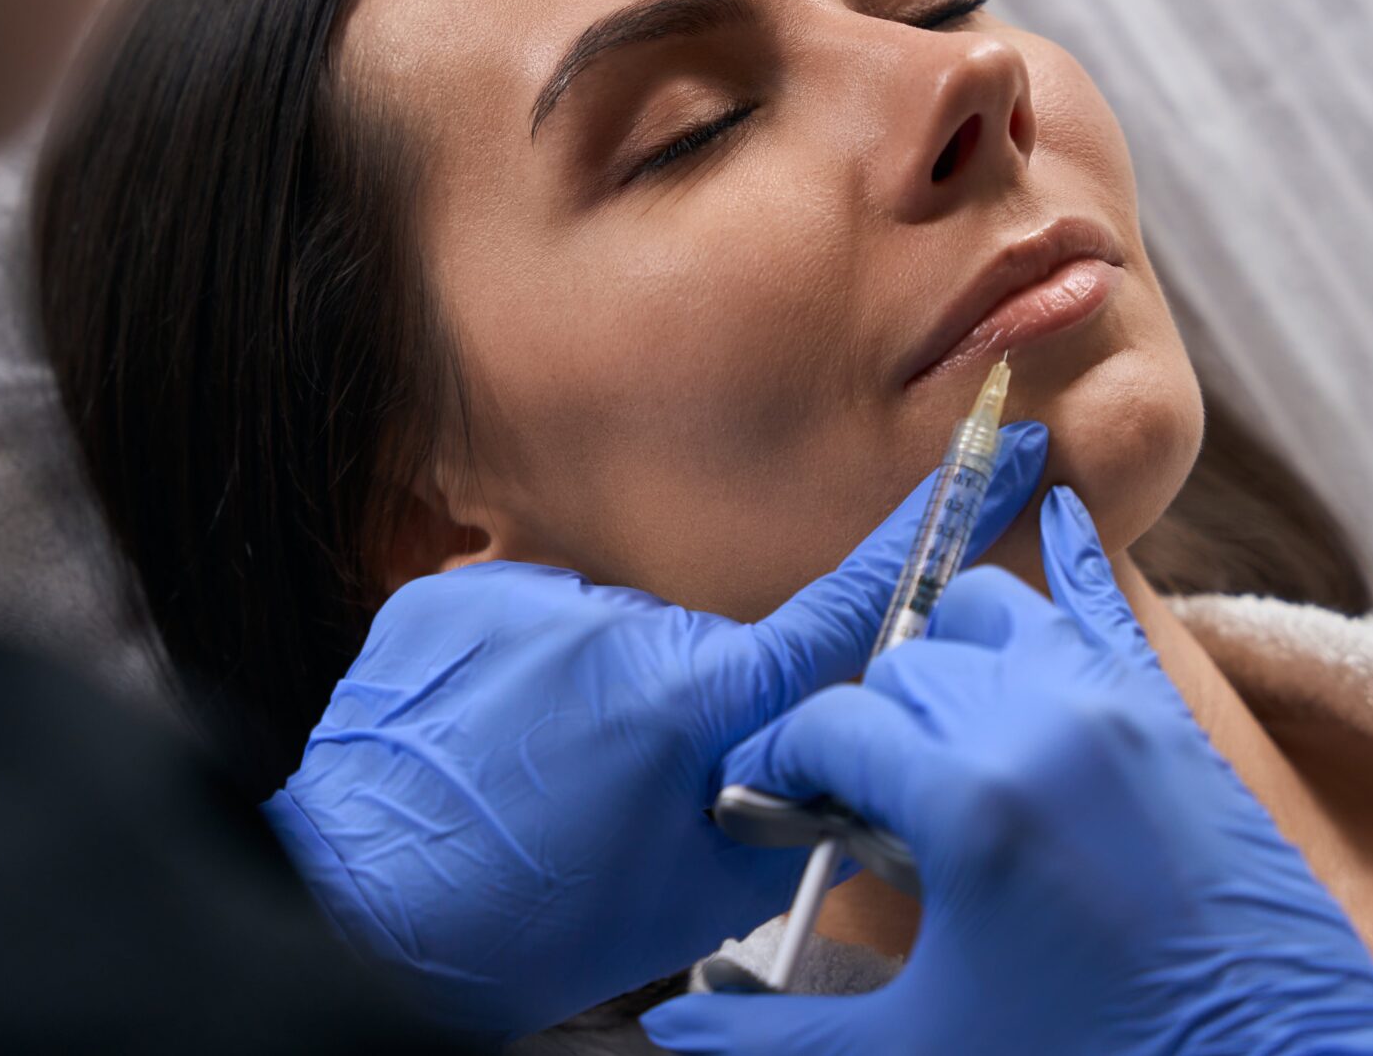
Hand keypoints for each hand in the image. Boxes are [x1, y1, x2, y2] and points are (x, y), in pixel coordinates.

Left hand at [262, 424, 1052, 1043]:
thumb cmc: (537, 922)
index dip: (935, 524)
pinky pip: (523, 627)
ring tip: (536, 785)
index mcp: (694, 690)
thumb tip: (822, 738)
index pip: (844, 598)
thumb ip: (785, 795)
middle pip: (698, 648)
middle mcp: (614, 619)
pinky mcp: (450, 598)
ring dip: (591, 697)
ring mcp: (523, 599)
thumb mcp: (702, 890)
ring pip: (604, 640)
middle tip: (620, 799)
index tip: (1001, 449)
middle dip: (683, 708)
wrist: (370, 914)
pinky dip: (518, 681)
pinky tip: (485, 750)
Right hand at [643, 487, 1372, 1055]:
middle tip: (846, 794)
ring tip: (927, 727)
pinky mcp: (1175, 730)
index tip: (767, 804)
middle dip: (860, 720)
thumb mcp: (922, 1054)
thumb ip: (777, 1032)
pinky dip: (1073, 561)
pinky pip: (1108, 610)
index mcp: (972, 800)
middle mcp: (1047, 726)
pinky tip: (1056, 517)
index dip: (783, 762)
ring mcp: (1123, 715)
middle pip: (904, 668)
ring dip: (945, 652)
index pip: (833, 726)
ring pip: (995, 614)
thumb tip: (674, 1029)